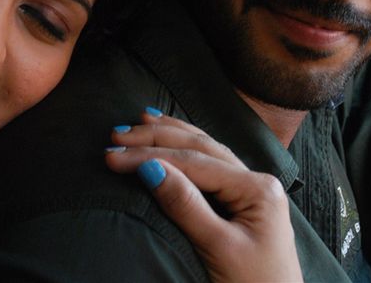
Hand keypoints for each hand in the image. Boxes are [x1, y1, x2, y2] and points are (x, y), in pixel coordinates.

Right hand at [104, 110, 303, 282]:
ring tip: (142, 121)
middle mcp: (258, 182)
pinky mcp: (245, 204)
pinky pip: (212, 166)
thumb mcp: (219, 249)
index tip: (113, 157)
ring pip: (207, 151)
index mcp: (257, 189)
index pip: (195, 163)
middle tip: (117, 134)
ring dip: (172, 135)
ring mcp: (253, 191)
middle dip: (157, 138)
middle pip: (201, 148)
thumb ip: (186, 206)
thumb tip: (151, 169)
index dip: (151, 156)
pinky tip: (175, 139)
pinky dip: (188, 150)